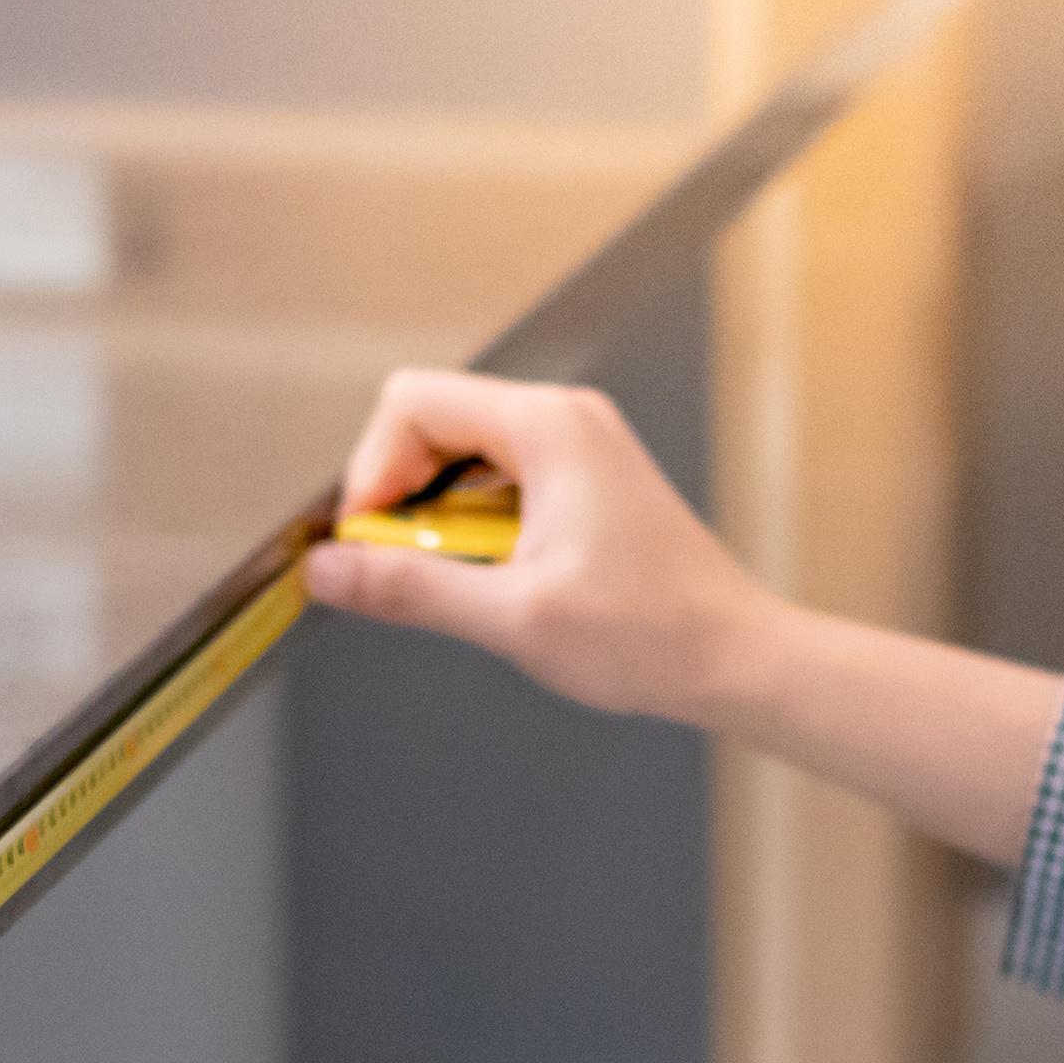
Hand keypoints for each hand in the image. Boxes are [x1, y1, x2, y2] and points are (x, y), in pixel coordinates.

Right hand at [300, 368, 785, 722]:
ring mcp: (579, 445)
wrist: (736, 657)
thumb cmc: (649, 635)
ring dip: (439, 517)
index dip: (372, 472)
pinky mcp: (587, 479)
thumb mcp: (511, 616)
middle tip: (403, 569)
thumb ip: (408, 588)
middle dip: (401, 496)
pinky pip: (500, 479)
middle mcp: (564, 418)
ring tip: (461, 582)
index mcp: (546, 427)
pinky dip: (476, 525)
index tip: (366, 542)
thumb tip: (327, 570)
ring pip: (463, 455)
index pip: (411, 404)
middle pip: (433, 422)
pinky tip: (495, 579)